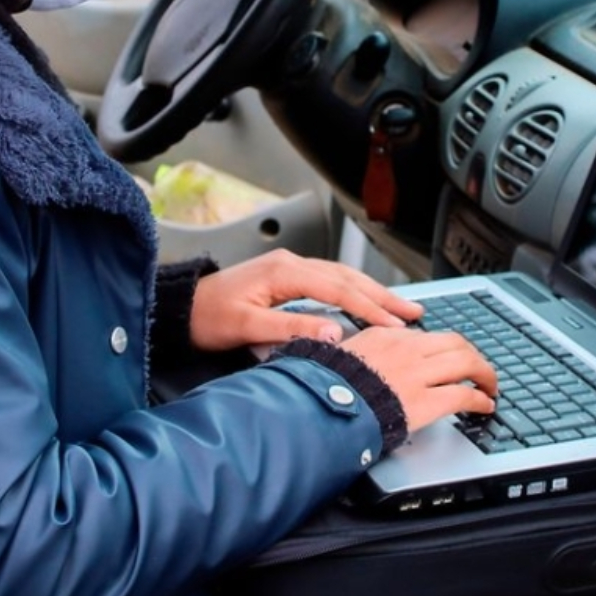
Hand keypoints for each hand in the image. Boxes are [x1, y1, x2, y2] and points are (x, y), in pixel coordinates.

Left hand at [188, 249, 425, 352]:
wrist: (181, 308)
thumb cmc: (207, 316)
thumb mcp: (247, 327)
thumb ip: (290, 329)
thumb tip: (333, 332)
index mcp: (284, 271)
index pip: (339, 289)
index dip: (370, 308)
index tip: (396, 325)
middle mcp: (290, 263)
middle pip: (347, 278)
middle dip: (382, 296)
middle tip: (414, 313)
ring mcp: (288, 268)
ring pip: (341, 277)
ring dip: (371, 293)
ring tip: (400, 308)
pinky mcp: (284, 277)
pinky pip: (328, 281)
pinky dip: (352, 292)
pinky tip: (364, 302)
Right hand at [339, 326, 498, 433]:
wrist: (321, 406)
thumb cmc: (324, 385)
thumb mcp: (338, 356)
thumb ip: (359, 353)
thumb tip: (360, 355)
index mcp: (384, 336)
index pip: (427, 335)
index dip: (445, 348)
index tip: (451, 359)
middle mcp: (405, 349)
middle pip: (456, 342)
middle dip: (474, 356)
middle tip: (480, 370)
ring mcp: (417, 374)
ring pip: (467, 363)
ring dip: (485, 375)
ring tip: (490, 387)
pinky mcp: (425, 400)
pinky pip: (464, 395)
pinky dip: (480, 400)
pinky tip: (485, 406)